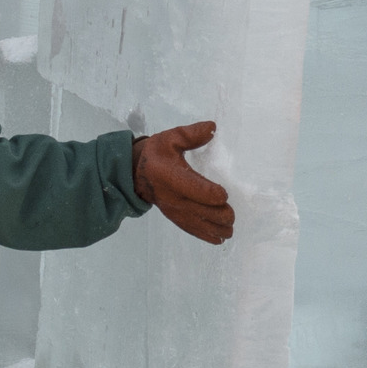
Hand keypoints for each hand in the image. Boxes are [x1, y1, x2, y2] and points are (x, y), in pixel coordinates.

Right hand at [132, 122, 234, 243]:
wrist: (135, 173)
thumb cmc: (157, 154)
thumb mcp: (170, 138)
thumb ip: (191, 134)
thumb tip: (212, 128)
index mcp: (169, 175)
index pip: (192, 188)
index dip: (209, 193)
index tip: (224, 194)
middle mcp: (171, 196)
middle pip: (197, 210)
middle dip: (216, 215)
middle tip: (232, 215)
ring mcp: (172, 209)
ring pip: (195, 223)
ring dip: (214, 228)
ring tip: (230, 230)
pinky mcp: (174, 216)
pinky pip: (189, 228)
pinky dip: (204, 235)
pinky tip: (218, 239)